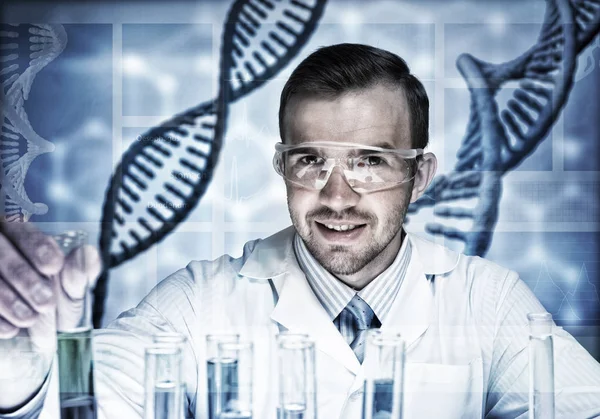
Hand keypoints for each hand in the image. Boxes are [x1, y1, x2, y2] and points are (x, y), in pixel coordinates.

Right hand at [0, 219, 100, 410]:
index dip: (38, 250)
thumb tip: (89, 254)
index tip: (54, 268)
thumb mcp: (69, 293)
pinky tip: (10, 331)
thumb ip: (81, 274)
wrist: (24, 334)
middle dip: (25, 281)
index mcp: (18, 236)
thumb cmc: (48, 305)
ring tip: (30, 320)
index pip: (24, 233)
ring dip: (10, 300)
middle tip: (47, 304)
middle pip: (2, 257)